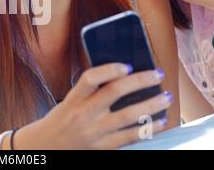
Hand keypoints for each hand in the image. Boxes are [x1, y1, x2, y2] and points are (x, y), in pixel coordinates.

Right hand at [17, 63, 171, 148]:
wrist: (47, 146)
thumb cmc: (61, 119)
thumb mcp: (68, 101)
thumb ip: (89, 91)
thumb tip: (122, 76)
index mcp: (73, 99)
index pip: (90, 79)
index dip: (110, 70)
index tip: (127, 65)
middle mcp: (83, 115)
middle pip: (115, 93)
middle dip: (140, 81)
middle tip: (157, 74)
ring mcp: (94, 133)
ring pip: (129, 116)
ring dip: (151, 105)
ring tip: (166, 97)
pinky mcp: (103, 147)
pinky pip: (131, 137)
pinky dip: (149, 128)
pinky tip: (159, 121)